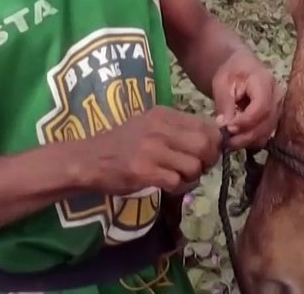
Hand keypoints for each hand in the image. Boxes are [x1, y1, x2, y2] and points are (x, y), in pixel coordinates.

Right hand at [78, 106, 221, 195]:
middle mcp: (160, 128)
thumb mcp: (150, 126)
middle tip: (198, 169)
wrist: (89, 159)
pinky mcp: (144, 171)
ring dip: (192, 177)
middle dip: (208, 161)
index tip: (207, 154)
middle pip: (205, 145)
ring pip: (194, 166)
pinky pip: (177, 182)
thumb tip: (214, 137)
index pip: (207, 126)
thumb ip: (178, 129)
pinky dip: (178, 188)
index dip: (214, 143)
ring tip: (180, 178)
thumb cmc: (122, 144)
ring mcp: (151, 150)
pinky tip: (169, 186)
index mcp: (164, 115)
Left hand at [212, 48, 279, 149]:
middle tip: (225, 140)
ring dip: (247, 140)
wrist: (241, 68)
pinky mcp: (274, 119)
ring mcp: (278, 109)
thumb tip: (223, 126)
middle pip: (266, 123)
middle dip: (245, 135)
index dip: (245, 121)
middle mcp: (277, 96)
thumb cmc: (231, 72)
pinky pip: (265, 135)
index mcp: (264, 82)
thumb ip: (224, 103)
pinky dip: (250, 140)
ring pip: (267, 132)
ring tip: (229, 140)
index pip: (261, 106)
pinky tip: (236, 138)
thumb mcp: (222, 83)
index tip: (227, 128)